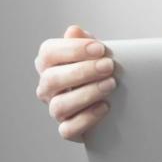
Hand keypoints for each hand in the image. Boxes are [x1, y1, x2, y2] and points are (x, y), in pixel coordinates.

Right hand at [35, 25, 115, 141]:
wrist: (114, 101)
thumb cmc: (98, 72)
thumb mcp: (94, 54)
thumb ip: (85, 42)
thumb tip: (74, 31)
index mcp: (48, 64)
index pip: (48, 53)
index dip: (73, 49)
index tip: (99, 48)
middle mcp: (47, 87)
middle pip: (52, 79)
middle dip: (82, 71)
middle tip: (108, 66)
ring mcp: (55, 110)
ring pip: (60, 105)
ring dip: (86, 94)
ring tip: (110, 85)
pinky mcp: (67, 130)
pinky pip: (68, 129)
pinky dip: (86, 118)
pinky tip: (104, 107)